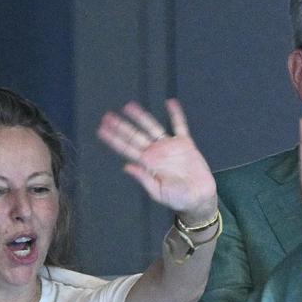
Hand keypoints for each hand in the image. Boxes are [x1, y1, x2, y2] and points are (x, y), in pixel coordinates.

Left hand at [96, 98, 217, 221]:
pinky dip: (176, 114)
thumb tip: (126, 167)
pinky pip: (180, 126)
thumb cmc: (178, 199)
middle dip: (121, 126)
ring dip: (141, 117)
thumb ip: (144, 179)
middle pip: (135, 135)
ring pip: (152, 127)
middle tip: (108, 116)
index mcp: (146, 164)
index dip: (114, 139)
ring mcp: (169, 147)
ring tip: (129, 106)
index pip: (126, 148)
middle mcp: (155, 152)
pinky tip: (171, 103)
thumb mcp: (159, 192)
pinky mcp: (186, 145)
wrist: (199, 198)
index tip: (101, 130)